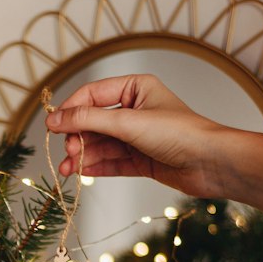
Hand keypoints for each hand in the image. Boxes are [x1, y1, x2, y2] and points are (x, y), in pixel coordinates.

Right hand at [45, 73, 229, 199]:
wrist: (211, 163)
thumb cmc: (180, 133)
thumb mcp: (128, 123)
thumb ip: (88, 121)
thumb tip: (54, 119)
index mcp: (136, 88)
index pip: (92, 95)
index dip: (70, 110)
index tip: (51, 126)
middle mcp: (135, 110)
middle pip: (94, 122)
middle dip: (77, 137)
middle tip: (66, 151)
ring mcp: (137, 136)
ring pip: (100, 144)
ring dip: (82, 156)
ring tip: (67, 169)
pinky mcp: (141, 160)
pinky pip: (111, 161)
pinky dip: (95, 166)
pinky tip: (81, 172)